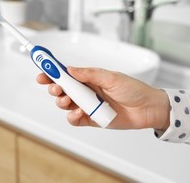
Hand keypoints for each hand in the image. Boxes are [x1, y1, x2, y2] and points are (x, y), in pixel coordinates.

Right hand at [36, 67, 169, 129]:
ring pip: (66, 104)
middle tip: (54, 87)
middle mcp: (87, 91)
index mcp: (89, 78)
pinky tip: (78, 113)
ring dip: (62, 102)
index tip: (42, 69)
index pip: (66, 74)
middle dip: (54, 87)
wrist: (147, 108)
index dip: (53, 72)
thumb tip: (69, 69)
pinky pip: (75, 120)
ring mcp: (88, 106)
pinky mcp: (92, 119)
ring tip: (67, 100)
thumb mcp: (111, 77)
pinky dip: (73, 117)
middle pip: (63, 89)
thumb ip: (89, 74)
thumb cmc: (133, 89)